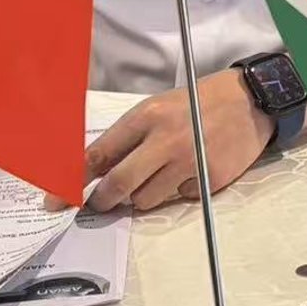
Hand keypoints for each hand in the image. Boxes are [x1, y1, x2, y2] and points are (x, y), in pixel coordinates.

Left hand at [77, 70, 272, 212]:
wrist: (250, 101)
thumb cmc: (199, 103)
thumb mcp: (158, 109)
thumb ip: (129, 139)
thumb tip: (97, 172)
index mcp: (146, 117)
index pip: (98, 155)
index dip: (72, 182)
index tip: (55, 200)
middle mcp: (166, 140)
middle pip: (118, 185)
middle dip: (102, 201)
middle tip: (98, 204)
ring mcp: (189, 162)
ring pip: (146, 199)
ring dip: (143, 195)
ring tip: (160, 175)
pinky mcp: (210, 179)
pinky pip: (179, 198)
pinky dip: (178, 191)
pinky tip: (190, 170)